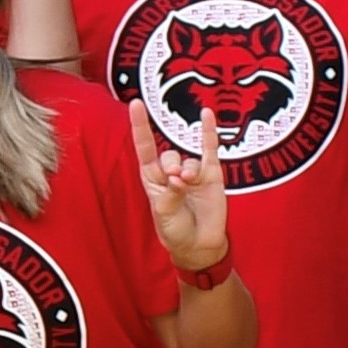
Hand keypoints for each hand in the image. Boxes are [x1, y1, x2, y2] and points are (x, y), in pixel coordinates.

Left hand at [129, 99, 225, 272]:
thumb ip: (169, 194)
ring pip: (189, 158)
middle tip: (175, 181)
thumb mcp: (164, 214)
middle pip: (168, 154)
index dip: (140, 126)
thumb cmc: (175, 230)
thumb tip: (180, 176)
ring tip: (188, 184)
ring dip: (188, 169)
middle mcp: (171, 171)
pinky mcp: (211, 174)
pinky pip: (209, 148)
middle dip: (170, 165)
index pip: (144, 147)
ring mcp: (192, 171)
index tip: (136, 103)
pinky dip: (208, 132)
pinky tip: (207, 115)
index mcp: (152, 179)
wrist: (199, 244)